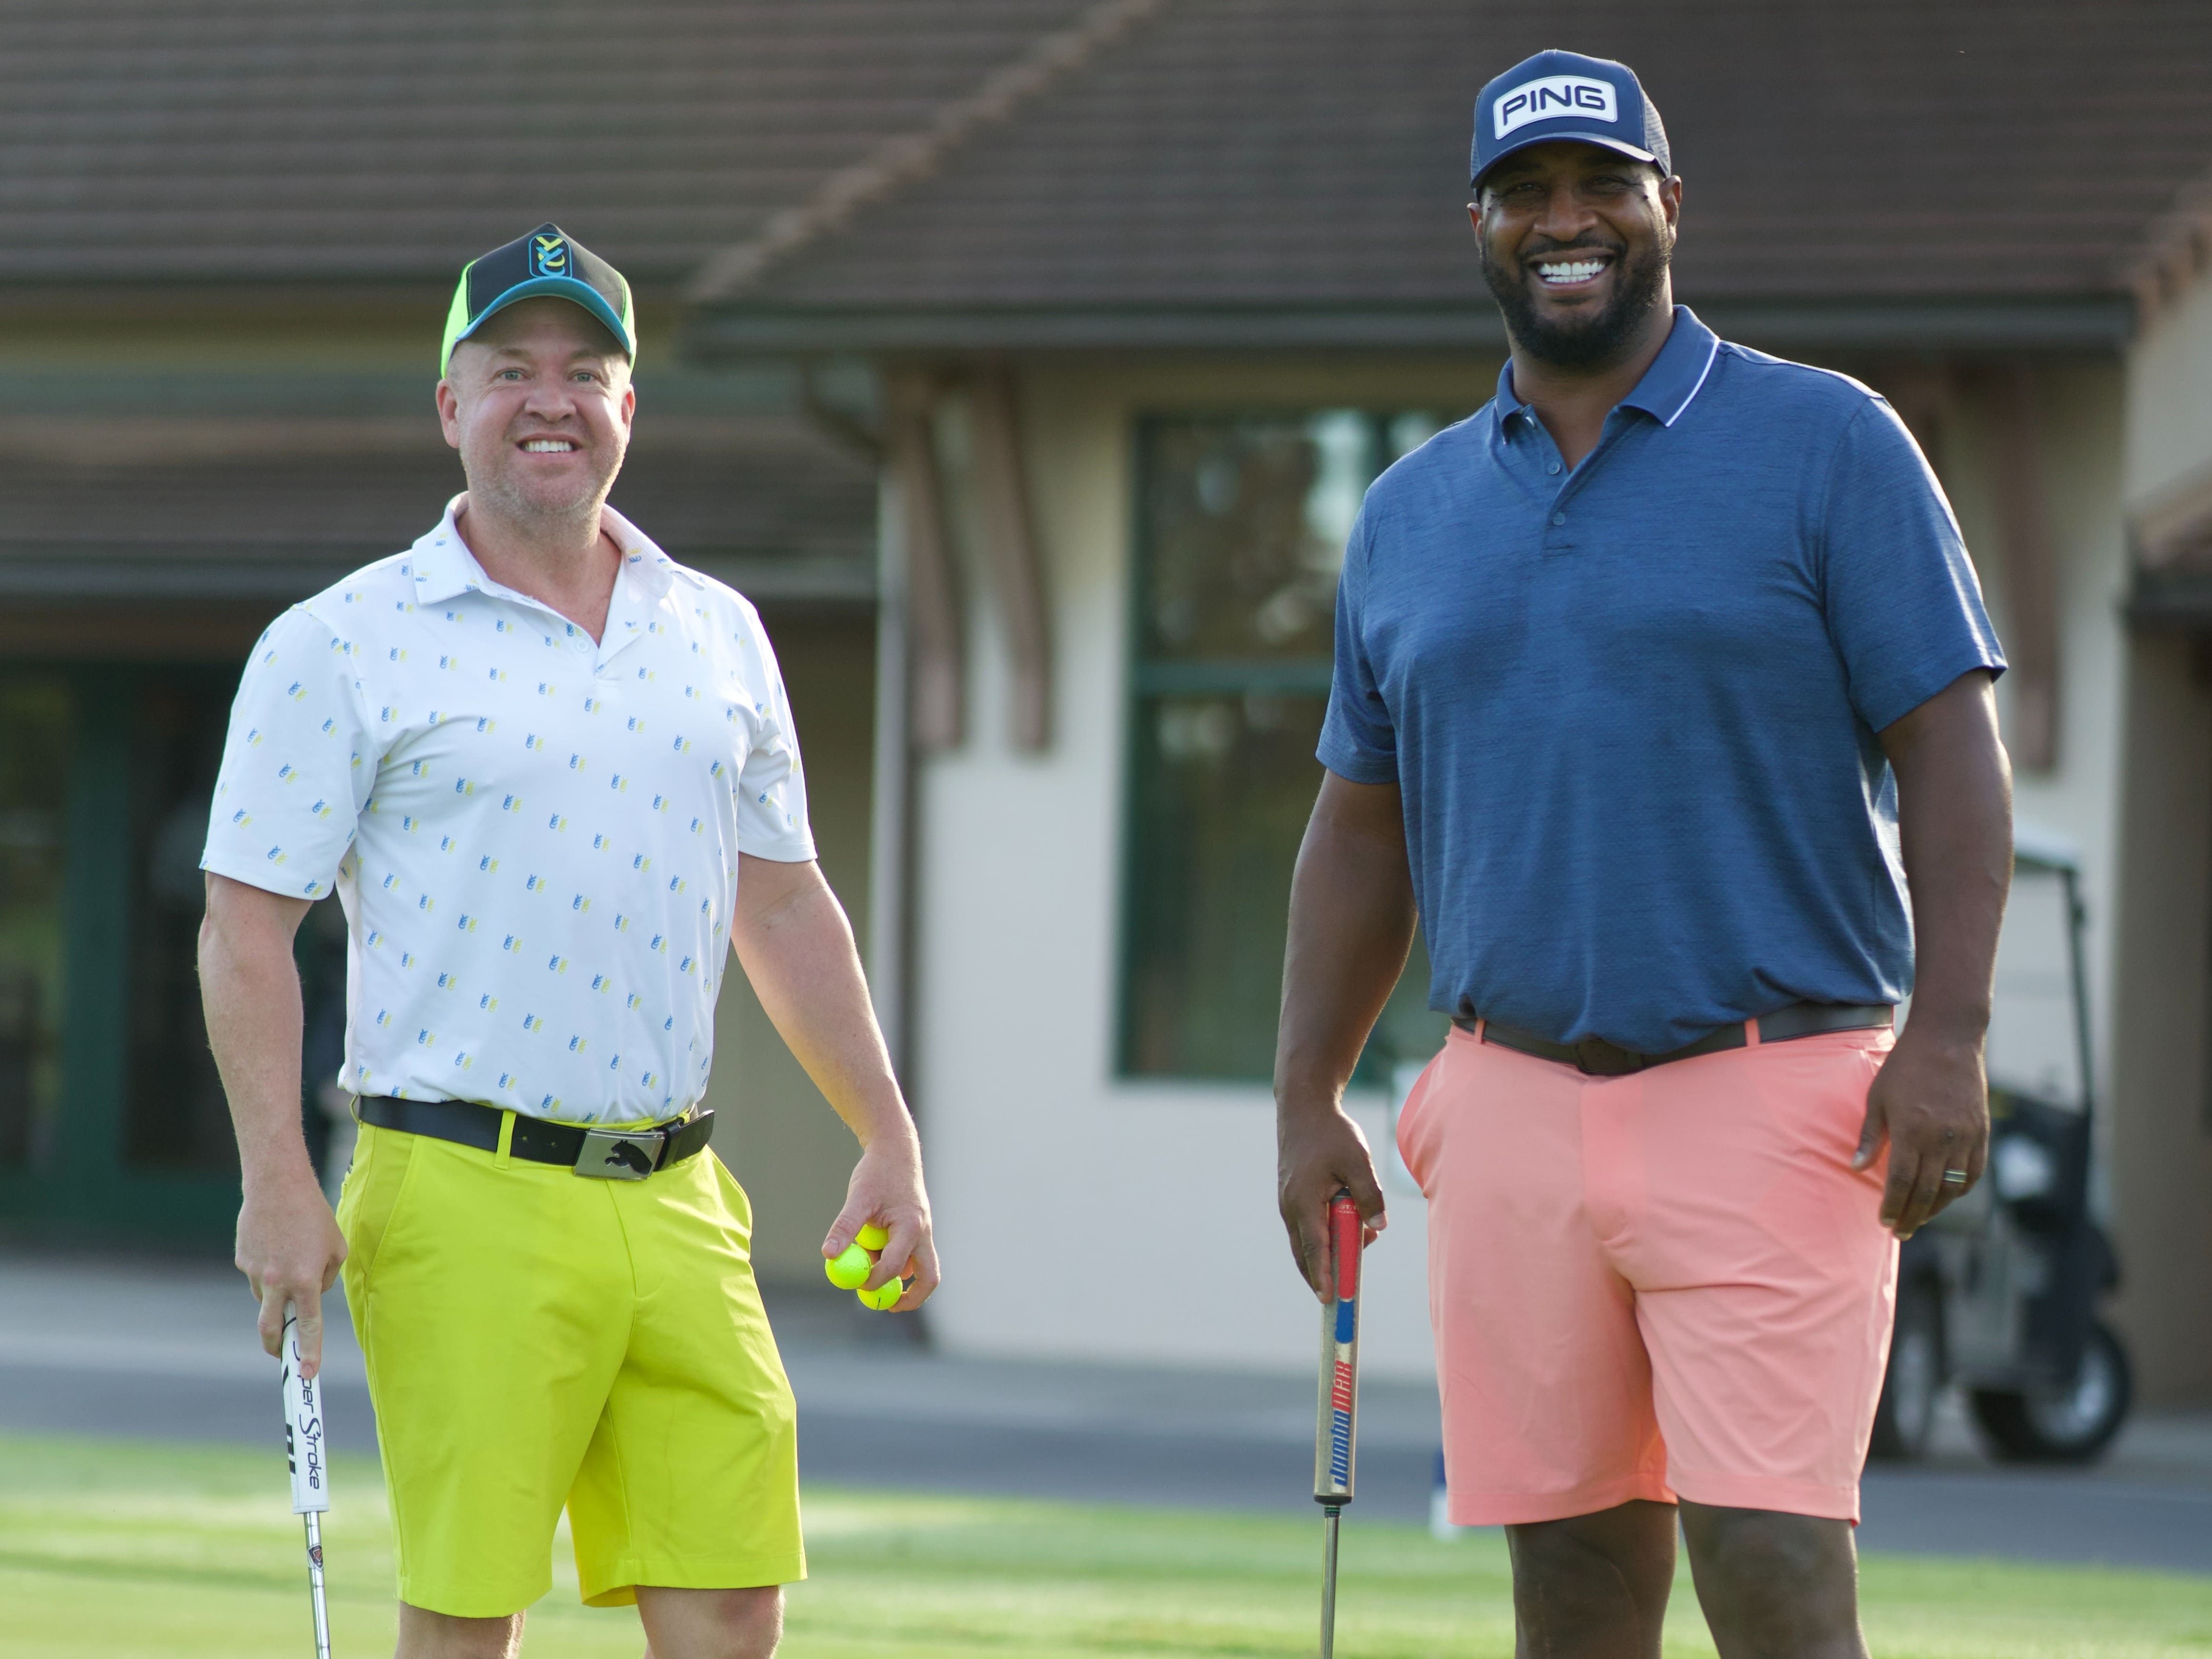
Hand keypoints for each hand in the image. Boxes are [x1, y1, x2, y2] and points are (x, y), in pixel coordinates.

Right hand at [236, 1166, 347, 1377]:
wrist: (277, 1186)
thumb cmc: (314, 1215)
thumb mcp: (336, 1247)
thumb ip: (327, 1278)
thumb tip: (313, 1294)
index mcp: (305, 1280)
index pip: (308, 1326)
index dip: (309, 1352)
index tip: (308, 1374)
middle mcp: (277, 1281)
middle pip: (270, 1329)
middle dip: (276, 1347)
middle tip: (283, 1354)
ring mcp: (255, 1272)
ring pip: (266, 1297)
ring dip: (277, 1293)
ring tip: (290, 1261)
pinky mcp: (241, 1260)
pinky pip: (257, 1275)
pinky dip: (268, 1270)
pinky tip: (277, 1244)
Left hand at [823, 1128, 939, 1311]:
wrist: (895, 1149)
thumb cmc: (877, 1172)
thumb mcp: (858, 1198)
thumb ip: (845, 1227)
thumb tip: (828, 1255)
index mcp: (911, 1227)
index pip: (895, 1267)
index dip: (873, 1280)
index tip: (855, 1284)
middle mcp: (923, 1232)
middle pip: (928, 1277)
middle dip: (909, 1297)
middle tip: (884, 1305)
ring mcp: (924, 1231)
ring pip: (920, 1266)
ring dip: (896, 1273)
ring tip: (867, 1256)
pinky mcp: (918, 1229)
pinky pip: (910, 1254)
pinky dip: (893, 1258)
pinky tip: (871, 1243)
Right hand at [1277, 1103, 1386, 1301]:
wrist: (1303, 1108)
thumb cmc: (1331, 1134)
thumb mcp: (1358, 1161)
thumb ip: (1370, 1195)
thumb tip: (1379, 1226)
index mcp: (1304, 1202)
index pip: (1315, 1249)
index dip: (1323, 1275)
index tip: (1329, 1298)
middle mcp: (1291, 1208)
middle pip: (1305, 1253)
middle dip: (1323, 1274)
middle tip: (1339, 1294)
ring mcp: (1288, 1202)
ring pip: (1305, 1240)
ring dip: (1329, 1249)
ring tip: (1362, 1234)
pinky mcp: (1292, 1196)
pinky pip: (1307, 1225)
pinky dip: (1324, 1234)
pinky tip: (1348, 1222)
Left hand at [1853, 1027, 1989, 1239]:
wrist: (1948, 1041)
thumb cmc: (1904, 1068)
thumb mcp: (1877, 1098)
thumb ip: (1870, 1136)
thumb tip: (1856, 1169)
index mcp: (1912, 1130)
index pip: (1903, 1181)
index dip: (1893, 1206)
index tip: (1884, 1221)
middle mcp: (1942, 1138)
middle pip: (1928, 1191)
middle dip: (1912, 1216)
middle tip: (1900, 1232)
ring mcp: (1966, 1136)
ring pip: (1954, 1186)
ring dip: (1937, 1208)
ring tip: (1919, 1219)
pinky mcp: (1982, 1131)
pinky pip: (1974, 1171)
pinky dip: (1960, 1189)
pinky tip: (1946, 1197)